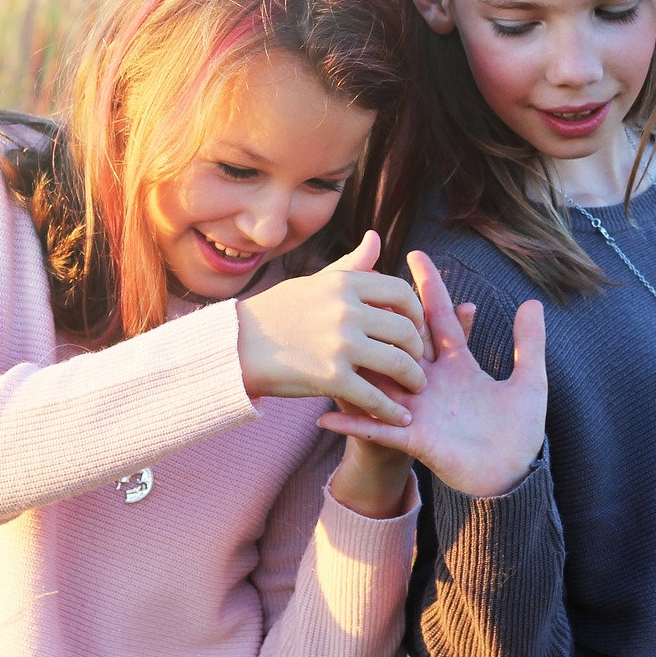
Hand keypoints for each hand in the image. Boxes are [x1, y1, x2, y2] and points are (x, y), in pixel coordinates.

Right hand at [235, 232, 426, 424]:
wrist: (235, 347)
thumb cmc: (277, 312)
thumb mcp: (315, 281)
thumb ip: (351, 265)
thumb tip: (376, 238)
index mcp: (345, 283)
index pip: (401, 292)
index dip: (417, 312)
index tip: (417, 326)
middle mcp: (347, 310)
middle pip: (405, 329)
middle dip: (418, 349)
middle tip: (419, 362)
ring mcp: (340, 344)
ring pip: (398, 363)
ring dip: (413, 379)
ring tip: (415, 387)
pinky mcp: (331, 377)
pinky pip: (375, 397)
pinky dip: (392, 412)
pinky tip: (400, 418)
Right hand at [317, 251, 546, 498]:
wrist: (512, 477)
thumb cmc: (520, 432)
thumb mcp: (529, 383)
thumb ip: (529, 344)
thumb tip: (532, 302)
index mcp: (459, 367)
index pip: (439, 319)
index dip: (429, 288)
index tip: (416, 255)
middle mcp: (433, 383)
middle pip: (404, 341)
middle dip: (387, 313)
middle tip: (367, 279)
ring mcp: (419, 409)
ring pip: (382, 380)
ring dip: (360, 363)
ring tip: (336, 333)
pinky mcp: (414, 438)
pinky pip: (378, 429)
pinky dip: (353, 424)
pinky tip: (325, 417)